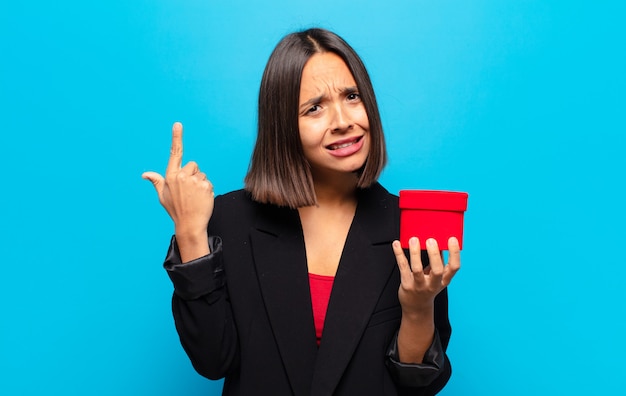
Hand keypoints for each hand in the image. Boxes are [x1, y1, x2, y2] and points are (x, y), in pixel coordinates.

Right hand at [142, 122, 214, 238]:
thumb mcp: (163, 196)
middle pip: (193, 165)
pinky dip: (207, 189)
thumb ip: (156, 182)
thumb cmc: (176, 210)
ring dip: (200, 183)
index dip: (176, 138)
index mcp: (170, 176)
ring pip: (201, 174)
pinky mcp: (205, 186)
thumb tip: (145, 174)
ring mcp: (194, 181)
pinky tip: (201, 199)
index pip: (175, 153)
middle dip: (193, 174)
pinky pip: (208, 182)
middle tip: (189, 191)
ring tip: (195, 197)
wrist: (189, 224)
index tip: (178, 124)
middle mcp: (181, 176)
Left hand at [392, 237, 460, 314]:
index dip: (455, 253)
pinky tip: (396, 244)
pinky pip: (403, 268)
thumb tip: (438, 242)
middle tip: (430, 240)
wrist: (416, 307)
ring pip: (417, 269)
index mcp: (444, 280)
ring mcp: (419, 285)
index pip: (454, 267)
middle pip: (437, 270)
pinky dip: (399, 254)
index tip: (452, 239)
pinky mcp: (406, 285)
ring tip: (413, 240)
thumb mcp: (438, 277)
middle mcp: (433, 284)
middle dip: (433, 254)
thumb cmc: (428, 287)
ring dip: (415, 253)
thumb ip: (438, 261)